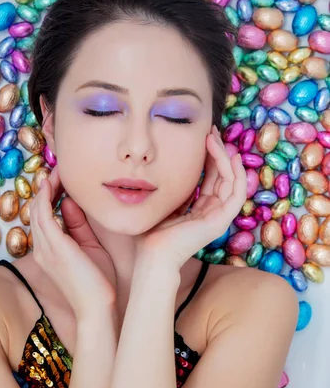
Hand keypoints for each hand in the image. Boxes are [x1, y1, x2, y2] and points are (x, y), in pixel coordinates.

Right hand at [30, 164, 116, 318]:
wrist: (98, 309)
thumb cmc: (98, 284)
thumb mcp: (89, 249)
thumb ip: (80, 227)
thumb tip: (72, 203)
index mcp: (49, 251)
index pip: (44, 218)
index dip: (50, 197)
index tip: (62, 181)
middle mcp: (41, 249)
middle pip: (37, 210)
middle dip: (47, 188)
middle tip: (59, 171)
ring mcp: (45, 248)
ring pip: (38, 209)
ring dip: (46, 188)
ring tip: (57, 171)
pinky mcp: (54, 247)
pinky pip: (44, 214)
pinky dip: (46, 196)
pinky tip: (53, 182)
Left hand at [136, 125, 246, 270]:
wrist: (152, 255)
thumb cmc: (152, 235)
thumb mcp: (164, 204)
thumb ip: (172, 191)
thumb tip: (166, 169)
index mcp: (199, 210)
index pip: (211, 179)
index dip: (209, 157)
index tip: (203, 137)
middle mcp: (212, 212)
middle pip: (222, 177)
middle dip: (218, 152)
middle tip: (211, 132)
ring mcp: (218, 217)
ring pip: (231, 181)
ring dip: (225, 158)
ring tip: (215, 139)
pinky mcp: (221, 221)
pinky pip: (236, 194)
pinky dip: (236, 175)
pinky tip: (231, 157)